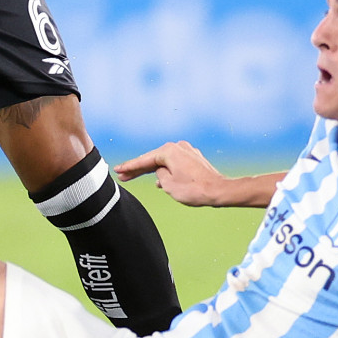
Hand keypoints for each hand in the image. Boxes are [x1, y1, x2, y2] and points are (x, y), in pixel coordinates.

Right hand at [114, 141, 237, 206]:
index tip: (118, 169)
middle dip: (138, 168)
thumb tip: (161, 172)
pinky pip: (175, 163)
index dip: (129, 167)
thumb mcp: (167, 185)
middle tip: (123, 175)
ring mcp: (187, 151)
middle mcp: (178, 147)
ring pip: (164, 161)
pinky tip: (159, 179)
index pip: (144, 160)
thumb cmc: (194, 189)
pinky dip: (166, 170)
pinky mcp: (194, 159)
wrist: (218, 191)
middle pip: (153, 159)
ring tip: (137, 177)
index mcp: (168, 151)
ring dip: (152, 170)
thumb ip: (159, 175)